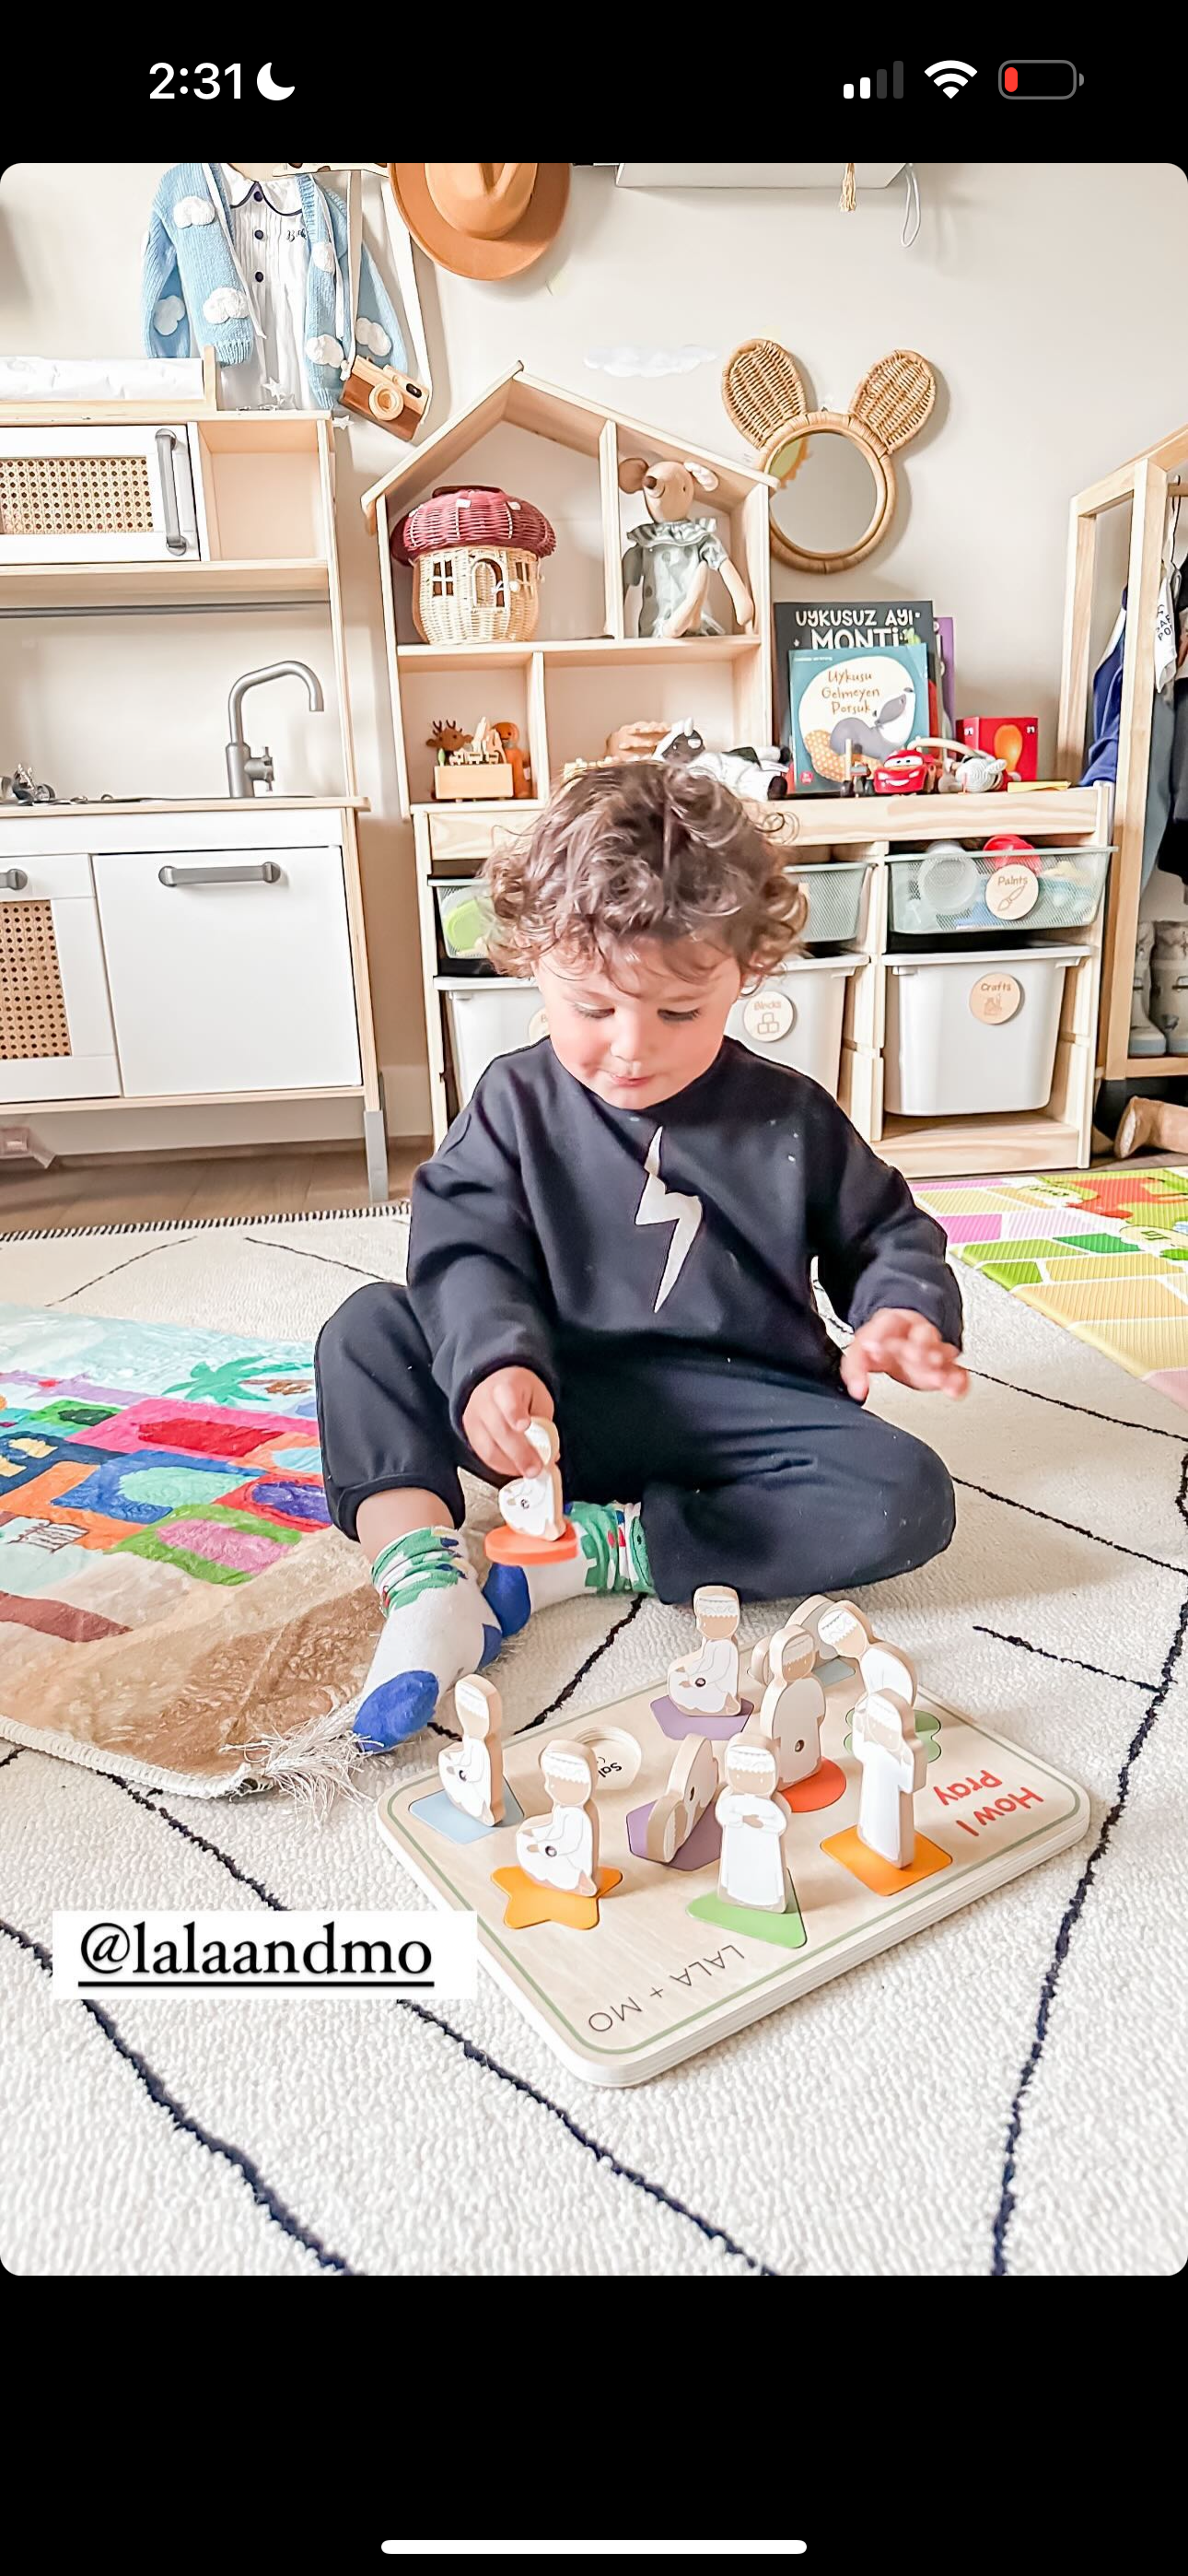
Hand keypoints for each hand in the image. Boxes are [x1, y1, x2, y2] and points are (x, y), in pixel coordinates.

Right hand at [462, 1367, 554, 1478]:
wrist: (496, 1384)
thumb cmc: (521, 1393)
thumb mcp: (538, 1399)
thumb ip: (543, 1424)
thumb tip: (549, 1454)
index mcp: (506, 1386)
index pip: (508, 1399)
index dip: (515, 1414)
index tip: (525, 1426)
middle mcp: (485, 1401)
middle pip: (499, 1430)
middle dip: (520, 1453)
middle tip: (535, 1467)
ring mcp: (474, 1418)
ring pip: (489, 1448)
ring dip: (511, 1465)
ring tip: (527, 1471)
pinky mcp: (470, 1435)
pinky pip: (484, 1456)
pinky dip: (502, 1466)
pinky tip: (515, 1468)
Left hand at [840, 1309, 967, 1403]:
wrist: (902, 1339)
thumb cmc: (883, 1344)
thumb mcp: (862, 1351)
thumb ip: (855, 1369)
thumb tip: (857, 1389)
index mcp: (894, 1323)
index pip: (889, 1324)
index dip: (881, 1336)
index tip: (872, 1348)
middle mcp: (916, 1334)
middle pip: (923, 1335)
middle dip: (920, 1346)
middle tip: (914, 1356)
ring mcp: (933, 1350)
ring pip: (942, 1351)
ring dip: (940, 1363)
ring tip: (938, 1377)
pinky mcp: (945, 1367)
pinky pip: (958, 1372)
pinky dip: (958, 1381)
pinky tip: (954, 1389)